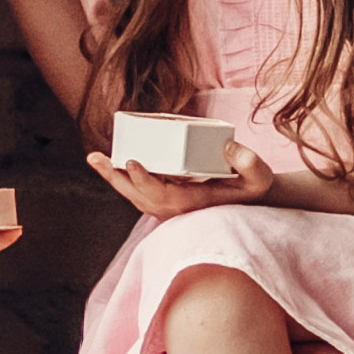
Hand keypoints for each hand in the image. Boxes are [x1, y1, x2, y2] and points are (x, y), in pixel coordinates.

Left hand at [87, 140, 275, 222]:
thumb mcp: (259, 177)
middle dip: (116, 176)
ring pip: (135, 193)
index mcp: (192, 204)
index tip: (132, 161)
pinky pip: (140, 189)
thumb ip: (249, 163)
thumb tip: (227, 146)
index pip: (162, 195)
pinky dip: (124, 176)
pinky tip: (111, 160)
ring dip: (114, 176)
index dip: (145, 180)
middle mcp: (175, 208)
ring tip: (95, 157)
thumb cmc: (253, 187)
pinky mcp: (166, 197)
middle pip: (138, 195)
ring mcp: (168, 205)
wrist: (251, 199)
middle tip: (95, 157)